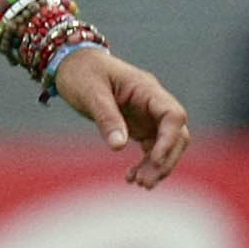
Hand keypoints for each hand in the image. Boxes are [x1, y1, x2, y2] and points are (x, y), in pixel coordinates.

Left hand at [51, 48, 190, 188]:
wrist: (71, 63)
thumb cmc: (81, 72)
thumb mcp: (90, 93)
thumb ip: (106, 118)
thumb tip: (118, 147)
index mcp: (147, 89)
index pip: (174, 115)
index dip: (169, 140)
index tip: (153, 159)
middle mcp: (153, 103)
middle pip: (177, 134)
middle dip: (165, 159)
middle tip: (144, 183)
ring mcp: (148, 115)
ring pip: (166, 145)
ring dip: (157, 166)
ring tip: (138, 184)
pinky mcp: (139, 125)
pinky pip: (152, 148)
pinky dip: (146, 164)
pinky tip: (131, 178)